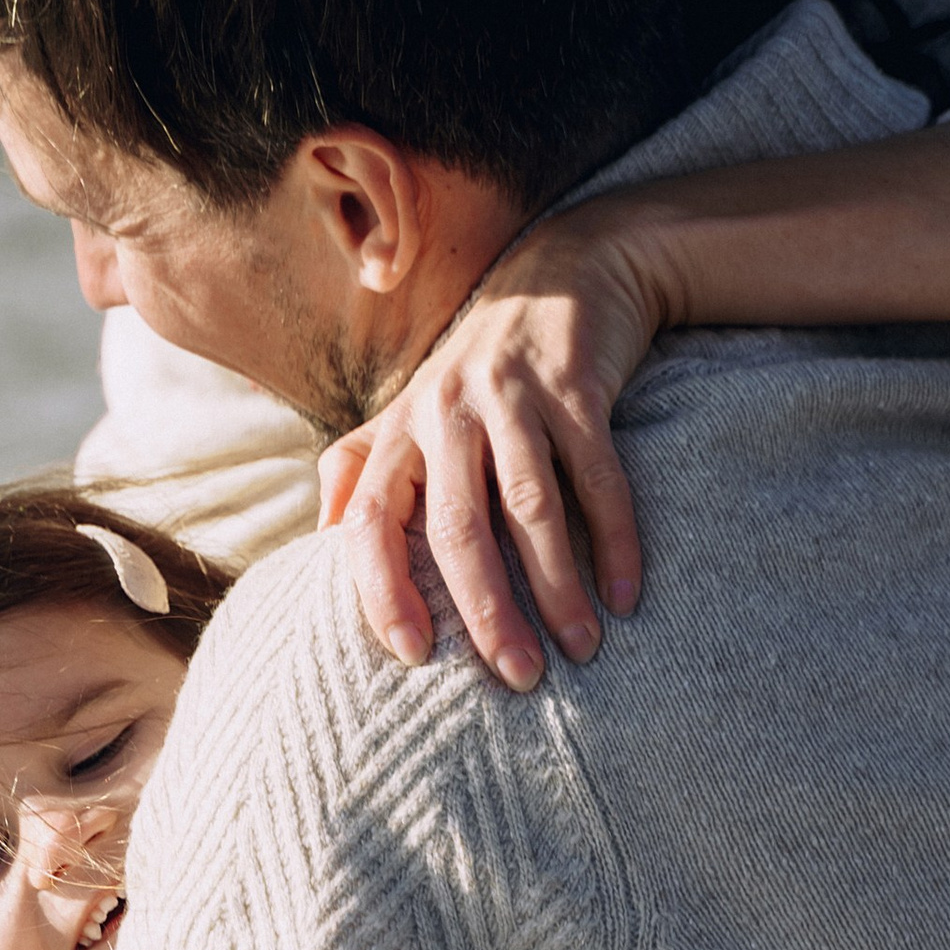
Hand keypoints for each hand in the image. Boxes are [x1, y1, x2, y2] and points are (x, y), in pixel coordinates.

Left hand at [318, 194, 670, 685]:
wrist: (565, 271)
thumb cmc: (478, 372)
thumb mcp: (410, 413)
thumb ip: (361, 471)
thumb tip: (321, 542)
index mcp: (397, 432)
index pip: (370, 523)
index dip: (382, 591)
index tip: (414, 656)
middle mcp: (444, 413)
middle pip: (456, 530)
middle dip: (487, 612)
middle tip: (516, 678)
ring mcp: (510, 396)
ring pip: (529, 509)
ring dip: (558, 587)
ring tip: (581, 649)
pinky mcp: (576, 384)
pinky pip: (597, 476)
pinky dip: (616, 539)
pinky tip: (627, 594)